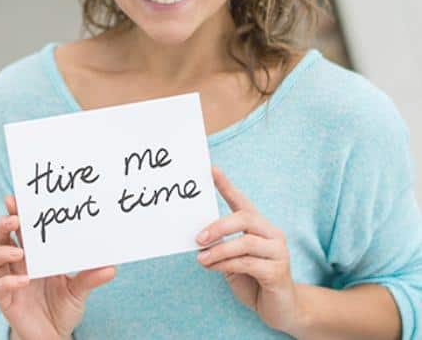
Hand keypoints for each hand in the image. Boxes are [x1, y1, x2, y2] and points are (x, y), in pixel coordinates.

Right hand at [0, 195, 115, 339]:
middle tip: (15, 218)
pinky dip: (7, 282)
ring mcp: (9, 280)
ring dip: (1, 251)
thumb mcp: (80, 289)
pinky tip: (22, 281)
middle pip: (0, 237)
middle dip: (3, 224)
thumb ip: (90, 277)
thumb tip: (111, 266)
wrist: (54, 336)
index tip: (16, 197)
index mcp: (33, 254)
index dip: (16, 211)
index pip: (20, 227)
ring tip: (19, 252)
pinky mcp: (6, 300)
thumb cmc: (63, 307)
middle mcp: (18, 264)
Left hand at [195, 166, 301, 333]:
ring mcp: (278, 251)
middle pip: (244, 218)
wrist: (281, 309)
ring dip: (218, 250)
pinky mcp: (279, 271)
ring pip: (245, 242)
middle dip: (218, 226)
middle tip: (198, 238)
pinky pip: (248, 263)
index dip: (226, 185)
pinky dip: (226, 264)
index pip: (241, 201)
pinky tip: (214, 268)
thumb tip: (197, 238)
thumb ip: (221, 245)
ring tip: (202, 259)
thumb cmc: (253, 280)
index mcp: (259, 226)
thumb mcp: (233, 259)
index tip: (210, 170)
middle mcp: (272, 233)